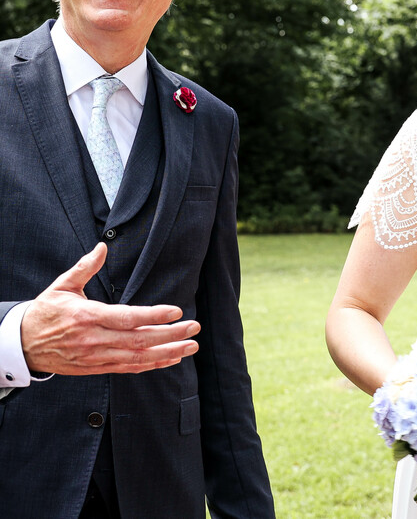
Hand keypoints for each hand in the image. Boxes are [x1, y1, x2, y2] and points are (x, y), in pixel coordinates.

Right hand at [20, 243, 200, 375]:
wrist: (23, 345)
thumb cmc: (46, 312)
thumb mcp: (62, 286)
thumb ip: (84, 267)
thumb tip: (102, 247)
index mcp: (88, 317)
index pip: (127, 318)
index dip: (153, 316)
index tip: (177, 311)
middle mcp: (95, 340)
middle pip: (139, 340)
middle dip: (170, 335)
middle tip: (194, 327)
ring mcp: (96, 357)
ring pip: (137, 358)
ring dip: (167, 353)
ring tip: (191, 346)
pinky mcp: (97, 368)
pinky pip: (129, 368)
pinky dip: (152, 365)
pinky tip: (171, 359)